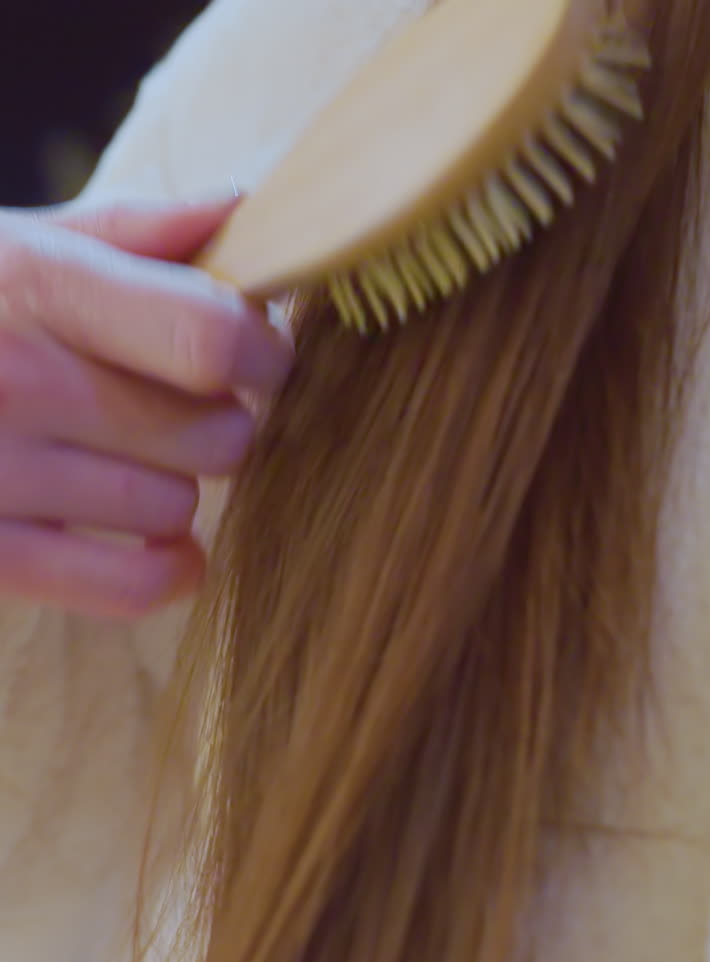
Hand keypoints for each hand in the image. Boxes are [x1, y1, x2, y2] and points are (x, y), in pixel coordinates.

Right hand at [0, 198, 293, 617]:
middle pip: (215, 433)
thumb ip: (132, 233)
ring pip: (176, 507)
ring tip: (135, 462)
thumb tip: (244, 207)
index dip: (263, 352)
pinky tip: (156, 541)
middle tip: (190, 411)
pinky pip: (130, 585)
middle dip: (223, 422)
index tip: (259, 356)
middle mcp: (17, 380)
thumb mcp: (15, 242)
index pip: (213, 338)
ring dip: (177, 490)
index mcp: (36, 284)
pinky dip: (163, 568)